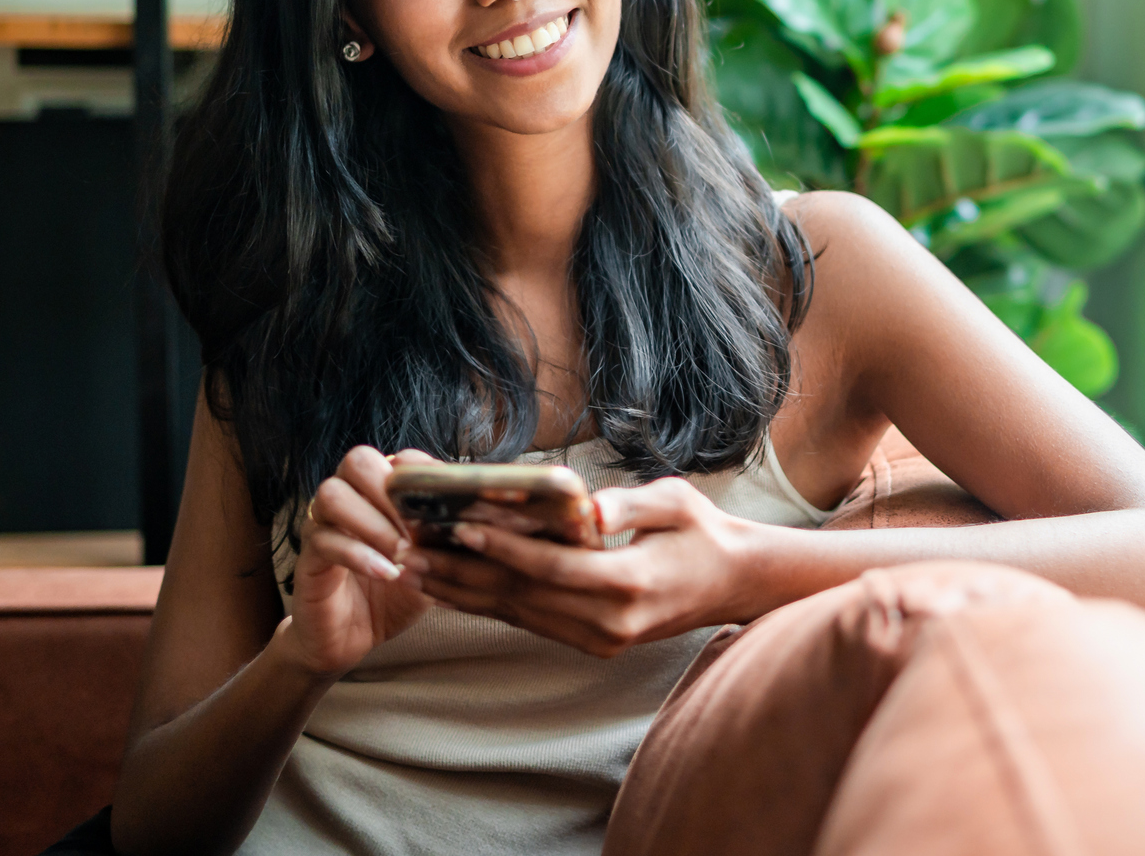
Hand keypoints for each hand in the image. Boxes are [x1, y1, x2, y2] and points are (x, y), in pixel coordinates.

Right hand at [280, 445, 433, 677]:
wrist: (354, 639)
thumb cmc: (396, 594)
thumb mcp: (433, 565)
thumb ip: (451, 539)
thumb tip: (488, 517)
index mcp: (380, 492)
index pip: (400, 460)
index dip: (424, 474)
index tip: (448, 504)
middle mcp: (348, 497)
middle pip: (357, 461)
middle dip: (390, 488)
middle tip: (418, 526)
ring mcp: (321, 524)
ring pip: (333, 495)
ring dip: (374, 522)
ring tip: (403, 553)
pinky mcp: (307, 557)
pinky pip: (325, 541)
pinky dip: (360, 555)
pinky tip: (387, 573)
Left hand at [410, 478, 759, 657]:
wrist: (733, 583)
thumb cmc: (704, 532)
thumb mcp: (675, 502)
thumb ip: (628, 503)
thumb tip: (584, 506)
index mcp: (629, 584)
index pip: (550, 567)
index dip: (501, 548)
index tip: (458, 527)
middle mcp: (609, 621)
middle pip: (521, 597)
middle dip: (462, 574)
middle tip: (411, 553)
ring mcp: (600, 639)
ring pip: (518, 616)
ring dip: (464, 595)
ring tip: (415, 572)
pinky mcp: (594, 643)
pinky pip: (532, 623)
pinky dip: (490, 606)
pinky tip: (455, 589)